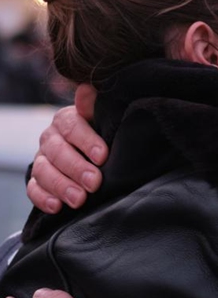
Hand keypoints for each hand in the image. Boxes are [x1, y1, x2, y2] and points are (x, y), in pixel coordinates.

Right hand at [29, 85, 106, 213]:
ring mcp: (41, 159)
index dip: (87, 141)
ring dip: (61, 186)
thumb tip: (88, 90)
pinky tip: (57, 207)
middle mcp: (50, 138)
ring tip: (79, 200)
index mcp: (67, 119)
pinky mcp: (37, 178)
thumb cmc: (102, 133)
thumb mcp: (104, 120)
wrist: (92, 152)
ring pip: (44, 171)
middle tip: (95, 183)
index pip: (72, 126)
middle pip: (57, 152)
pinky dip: (43, 198)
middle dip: (77, 169)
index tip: (103, 157)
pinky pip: (33, 188)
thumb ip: (96, 108)